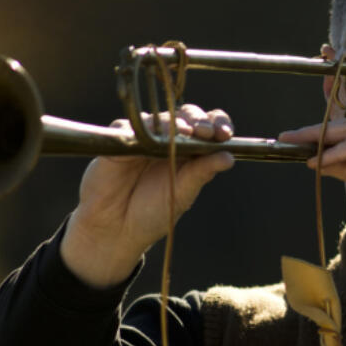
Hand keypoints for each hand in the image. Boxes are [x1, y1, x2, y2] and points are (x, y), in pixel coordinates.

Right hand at [61, 105, 234, 286]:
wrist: (116, 230)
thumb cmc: (151, 214)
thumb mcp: (181, 195)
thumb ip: (201, 174)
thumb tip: (228, 158)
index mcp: (190, 152)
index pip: (208, 128)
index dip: (218, 125)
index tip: (224, 135)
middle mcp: (169, 140)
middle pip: (187, 116)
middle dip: (198, 120)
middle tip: (205, 132)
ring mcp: (145, 137)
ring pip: (160, 117)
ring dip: (173, 123)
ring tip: (182, 133)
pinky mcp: (119, 139)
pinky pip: (129, 125)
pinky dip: (142, 128)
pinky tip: (150, 137)